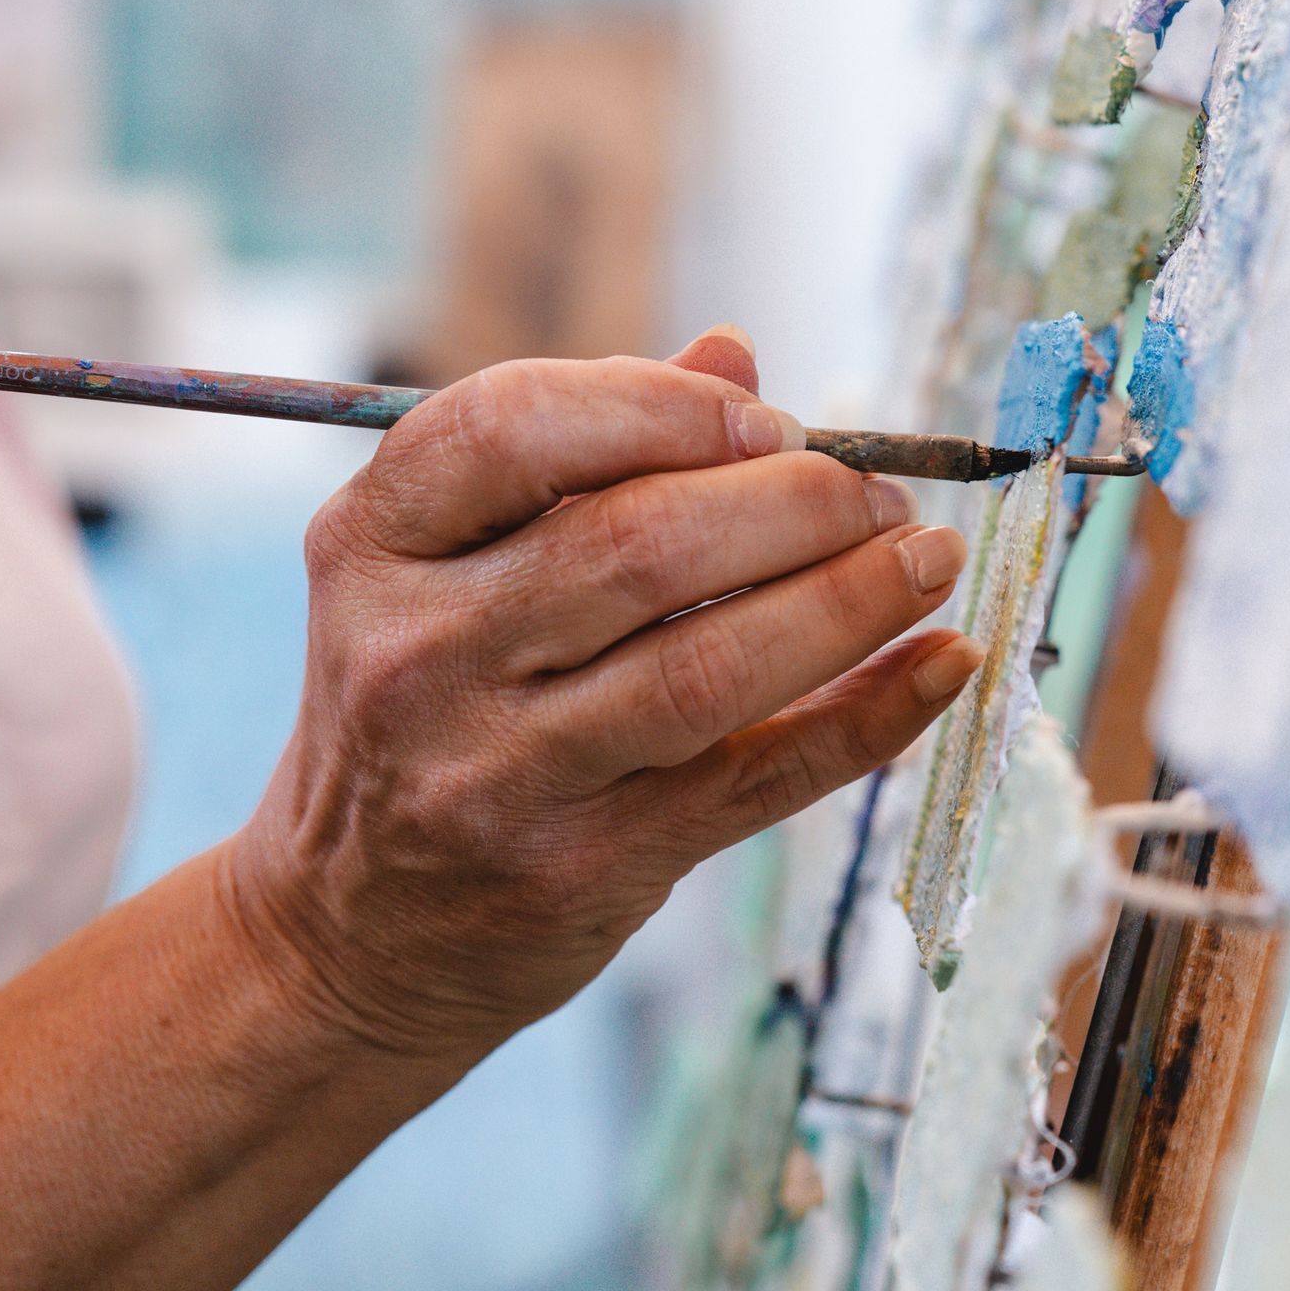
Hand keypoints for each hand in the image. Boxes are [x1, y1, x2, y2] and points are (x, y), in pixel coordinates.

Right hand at [226, 330, 980, 1063]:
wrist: (347, 936)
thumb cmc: (424, 713)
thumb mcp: (449, 571)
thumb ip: (582, 458)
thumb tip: (735, 354)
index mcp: (371, 545)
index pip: (512, 426)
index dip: (659, 404)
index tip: (769, 418)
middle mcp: (417, 655)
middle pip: (636, 545)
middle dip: (792, 501)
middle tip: (877, 493)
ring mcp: (496, 774)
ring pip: (707, 665)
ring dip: (849, 599)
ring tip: (927, 559)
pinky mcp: (581, 869)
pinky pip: (756, 776)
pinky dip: (869, 717)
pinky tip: (942, 665)